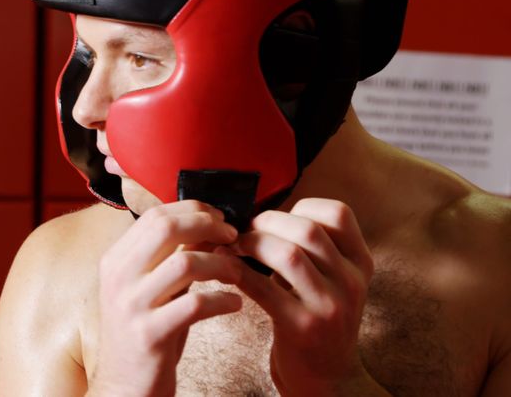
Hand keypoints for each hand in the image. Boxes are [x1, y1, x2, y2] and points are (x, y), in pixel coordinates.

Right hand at [90, 200, 243, 396]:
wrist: (124, 387)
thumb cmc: (145, 334)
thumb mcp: (153, 290)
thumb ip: (174, 258)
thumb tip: (210, 228)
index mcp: (116, 260)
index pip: (155, 215)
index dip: (193, 209)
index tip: (220, 218)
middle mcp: (118, 277)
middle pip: (166, 227)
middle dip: (207, 225)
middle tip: (233, 236)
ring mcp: (131, 306)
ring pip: (185, 262)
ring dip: (221, 263)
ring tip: (238, 273)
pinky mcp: (149, 335)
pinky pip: (196, 305)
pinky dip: (223, 300)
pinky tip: (234, 304)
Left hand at [227, 198, 382, 395]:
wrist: (327, 378)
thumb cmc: (317, 318)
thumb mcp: (332, 280)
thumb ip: (313, 249)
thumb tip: (261, 213)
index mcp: (360, 263)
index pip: (338, 214)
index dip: (301, 206)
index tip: (276, 217)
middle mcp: (351, 281)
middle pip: (308, 229)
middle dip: (266, 222)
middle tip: (243, 230)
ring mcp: (330, 305)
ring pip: (289, 254)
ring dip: (252, 243)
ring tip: (233, 247)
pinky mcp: (302, 327)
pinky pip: (263, 288)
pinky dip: (237, 271)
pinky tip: (224, 268)